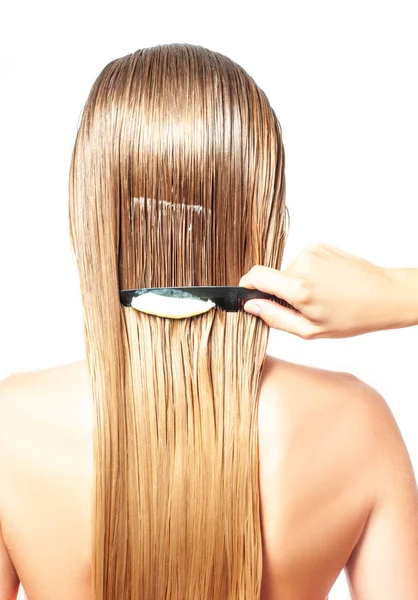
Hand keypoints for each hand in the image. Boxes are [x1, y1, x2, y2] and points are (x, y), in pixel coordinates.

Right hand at [239, 244, 417, 338]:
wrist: (384, 295)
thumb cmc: (353, 316)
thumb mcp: (311, 330)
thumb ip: (275, 318)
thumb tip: (251, 306)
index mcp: (299, 288)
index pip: (255, 276)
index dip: (246, 286)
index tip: (247, 296)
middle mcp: (303, 264)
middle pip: (274, 277)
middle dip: (281, 292)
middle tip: (304, 308)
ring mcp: (312, 251)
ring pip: (289, 271)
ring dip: (297, 284)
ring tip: (321, 296)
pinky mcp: (320, 245)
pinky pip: (303, 262)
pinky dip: (309, 274)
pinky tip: (327, 285)